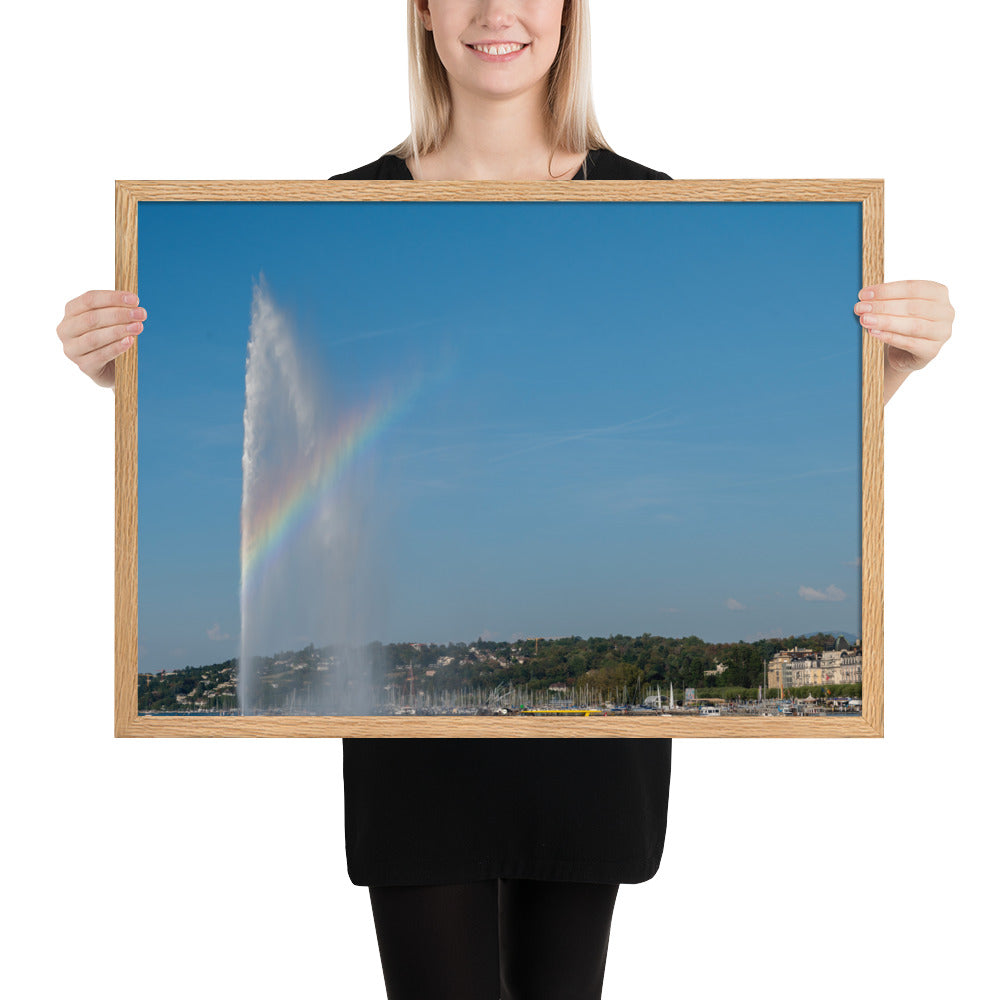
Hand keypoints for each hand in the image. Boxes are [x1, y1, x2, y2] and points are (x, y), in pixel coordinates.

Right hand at [57, 290, 145, 388]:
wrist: (113, 368)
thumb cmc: (111, 338)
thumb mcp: (110, 320)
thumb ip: (116, 310)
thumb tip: (133, 304)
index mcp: (71, 312)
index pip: (89, 299)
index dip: (112, 298)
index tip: (134, 299)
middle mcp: (66, 330)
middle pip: (91, 318)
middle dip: (119, 314)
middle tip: (140, 314)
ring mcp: (72, 349)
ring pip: (94, 337)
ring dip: (119, 331)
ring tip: (138, 327)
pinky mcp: (84, 366)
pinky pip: (100, 355)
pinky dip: (116, 347)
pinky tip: (129, 341)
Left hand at [854, 280, 953, 402]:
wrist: (903, 353)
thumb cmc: (900, 324)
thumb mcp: (896, 307)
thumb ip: (886, 300)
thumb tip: (864, 298)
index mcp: (938, 293)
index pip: (913, 287)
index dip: (887, 290)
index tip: (864, 294)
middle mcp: (945, 312)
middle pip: (912, 307)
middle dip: (883, 306)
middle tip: (860, 308)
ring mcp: (942, 332)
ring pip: (913, 325)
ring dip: (886, 322)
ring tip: (865, 320)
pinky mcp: (932, 351)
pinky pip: (910, 343)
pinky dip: (890, 337)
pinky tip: (874, 333)